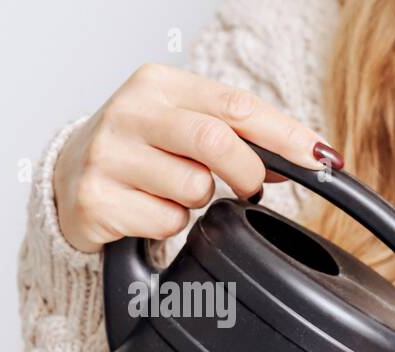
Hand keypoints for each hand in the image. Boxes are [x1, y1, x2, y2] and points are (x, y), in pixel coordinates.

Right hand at [53, 63, 331, 252]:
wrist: (70, 177)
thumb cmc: (145, 149)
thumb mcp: (188, 125)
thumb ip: (243, 135)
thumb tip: (308, 157)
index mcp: (160, 84)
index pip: (238, 105)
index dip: (288, 136)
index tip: (323, 159)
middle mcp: (130, 112)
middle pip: (218, 142)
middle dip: (249, 174)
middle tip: (250, 189)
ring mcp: (108, 155)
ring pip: (195, 189)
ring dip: (202, 202)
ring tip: (179, 193)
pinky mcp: (97, 198)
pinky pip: (168, 222)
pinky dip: (173, 225)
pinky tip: (151, 210)